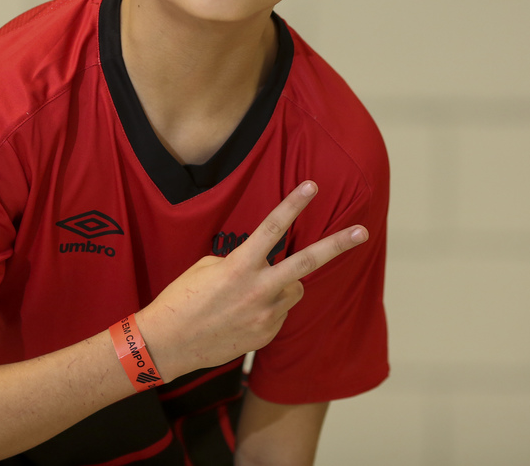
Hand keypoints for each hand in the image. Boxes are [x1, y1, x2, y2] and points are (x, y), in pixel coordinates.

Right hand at [136, 181, 367, 381]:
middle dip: (337, 245)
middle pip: (306, 262)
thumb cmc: (182, 299)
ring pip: (294, 289)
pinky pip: (280, 312)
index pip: (272, 228)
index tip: (312, 186)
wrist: (168, 344)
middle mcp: (258, 289)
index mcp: (239, 266)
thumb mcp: (207, 268)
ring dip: (284, 285)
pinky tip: (242, 314)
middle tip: (361, 232)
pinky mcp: (267, 334)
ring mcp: (265, 315)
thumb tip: (263, 266)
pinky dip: (269, 308)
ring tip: (251, 293)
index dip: (293, 204)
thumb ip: (240, 262)